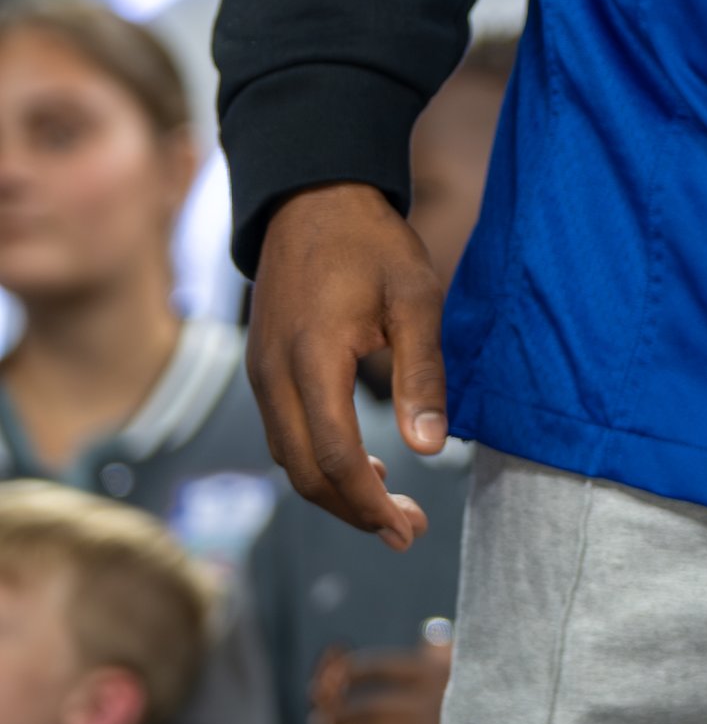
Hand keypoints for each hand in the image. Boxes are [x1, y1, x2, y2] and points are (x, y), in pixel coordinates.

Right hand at [249, 186, 446, 547]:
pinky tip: (358, 465)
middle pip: (305, 473)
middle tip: (407, 529)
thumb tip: (429, 449)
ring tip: (390, 505)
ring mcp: (260, 372)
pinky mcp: (261, 366)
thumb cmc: (371, 241)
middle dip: (355, 512)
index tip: (409, 527)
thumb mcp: (415, 298)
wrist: (312, 195)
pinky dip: (317, 460)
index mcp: (311, 360)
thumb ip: (423, 373)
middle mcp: (273, 375)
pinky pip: (284, 432)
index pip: (335, 459)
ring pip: (289, 458)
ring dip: (334, 490)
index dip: (370, 505)